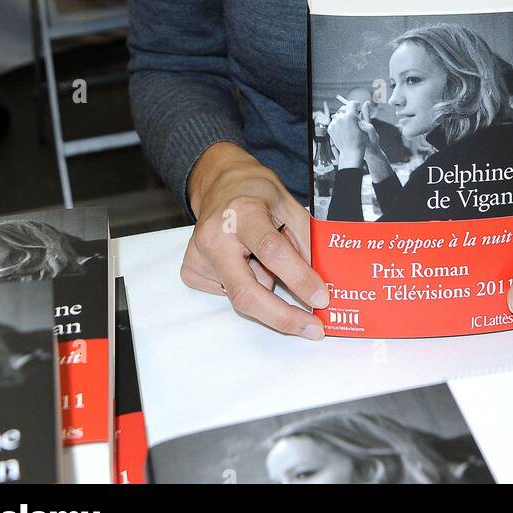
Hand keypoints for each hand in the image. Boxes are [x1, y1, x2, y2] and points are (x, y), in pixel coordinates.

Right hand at [181, 142, 327, 338]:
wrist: (221, 184)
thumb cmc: (258, 194)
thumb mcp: (290, 206)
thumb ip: (304, 242)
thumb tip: (317, 286)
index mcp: (244, 212)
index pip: (272, 252)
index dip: (299, 279)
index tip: (321, 299)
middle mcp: (215, 235)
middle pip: (247, 292)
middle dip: (283, 317)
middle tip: (311, 329)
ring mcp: (198, 255)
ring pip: (241, 295)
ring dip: (264, 287)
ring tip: (260, 257)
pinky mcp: (191, 270)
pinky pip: (228, 294)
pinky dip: (246, 285)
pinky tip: (242, 260)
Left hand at [327, 100, 378, 165]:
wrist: (351, 153)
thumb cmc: (360, 141)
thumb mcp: (366, 126)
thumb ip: (365, 113)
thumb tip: (366, 102)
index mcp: (350, 116)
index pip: (352, 103)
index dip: (356, 105)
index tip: (358, 108)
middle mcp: (340, 118)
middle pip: (344, 108)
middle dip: (349, 111)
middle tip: (354, 118)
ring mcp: (334, 123)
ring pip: (339, 114)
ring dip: (344, 117)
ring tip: (349, 125)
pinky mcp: (330, 128)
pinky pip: (335, 121)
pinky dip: (339, 123)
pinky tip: (344, 129)